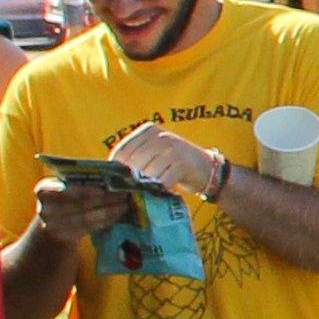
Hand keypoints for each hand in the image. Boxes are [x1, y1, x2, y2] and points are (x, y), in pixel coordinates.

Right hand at [30, 164, 132, 248]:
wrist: (54, 221)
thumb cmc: (66, 195)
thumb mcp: (66, 185)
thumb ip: (82, 179)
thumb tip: (118, 171)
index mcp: (44, 190)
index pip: (63, 190)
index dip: (82, 191)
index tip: (101, 189)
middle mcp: (45, 209)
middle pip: (79, 205)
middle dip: (104, 199)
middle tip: (123, 194)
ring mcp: (53, 225)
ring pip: (86, 218)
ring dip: (108, 211)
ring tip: (124, 205)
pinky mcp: (65, 237)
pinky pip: (89, 228)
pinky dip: (105, 221)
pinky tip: (117, 215)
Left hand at [110, 120, 231, 199]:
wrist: (207, 168)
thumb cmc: (174, 162)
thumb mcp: (154, 151)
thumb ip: (135, 156)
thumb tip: (111, 172)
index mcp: (149, 130)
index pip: (122, 151)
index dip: (118, 168)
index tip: (123, 178)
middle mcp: (161, 136)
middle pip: (133, 164)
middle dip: (137, 178)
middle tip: (144, 184)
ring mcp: (173, 149)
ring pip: (147, 174)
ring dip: (151, 184)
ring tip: (158, 183)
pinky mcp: (182, 164)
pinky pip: (162, 181)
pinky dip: (163, 188)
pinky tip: (168, 186)